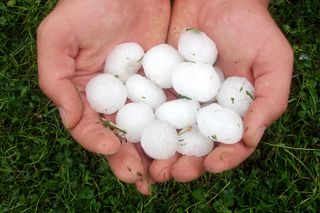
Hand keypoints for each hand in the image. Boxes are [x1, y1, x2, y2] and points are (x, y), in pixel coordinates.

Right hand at [37, 0, 169, 193]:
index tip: (112, 148)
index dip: (97, 142)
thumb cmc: (88, 5)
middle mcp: (113, 99)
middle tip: (142, 180)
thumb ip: (54, 79)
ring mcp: (140, 94)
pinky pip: (169, 109)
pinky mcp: (164, 84)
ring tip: (165, 172)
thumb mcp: (58, 37)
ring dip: (154, 153)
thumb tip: (69, 119)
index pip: (88, 127)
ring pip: (147, 130)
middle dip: (129, 160)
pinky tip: (184, 143)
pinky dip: (176, 128)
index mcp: (85, 94)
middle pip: (120, 136)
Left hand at [149, 0, 292, 181]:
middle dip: (185, 165)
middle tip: (174, 174)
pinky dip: (143, 127)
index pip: (230, 145)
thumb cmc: (251, 27)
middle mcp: (206, 111)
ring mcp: (181, 101)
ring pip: (170, 135)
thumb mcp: (273, 60)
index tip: (211, 165)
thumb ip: (270, 100)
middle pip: (196, 147)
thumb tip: (250, 139)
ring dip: (161, 155)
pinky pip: (150, 110)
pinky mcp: (160, 87)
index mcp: (234, 112)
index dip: (223, 160)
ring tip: (152, 168)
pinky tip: (135, 139)